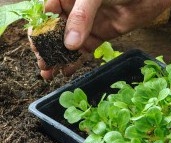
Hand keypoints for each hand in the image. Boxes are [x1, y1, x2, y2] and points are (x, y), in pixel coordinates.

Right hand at [30, 0, 170, 79]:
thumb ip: (82, 16)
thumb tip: (69, 44)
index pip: (47, 15)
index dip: (41, 32)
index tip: (38, 49)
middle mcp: (75, 10)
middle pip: (56, 32)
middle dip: (48, 49)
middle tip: (43, 66)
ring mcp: (89, 23)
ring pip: (70, 43)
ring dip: (60, 58)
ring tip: (50, 74)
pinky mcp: (103, 33)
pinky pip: (87, 49)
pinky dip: (77, 60)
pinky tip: (68, 71)